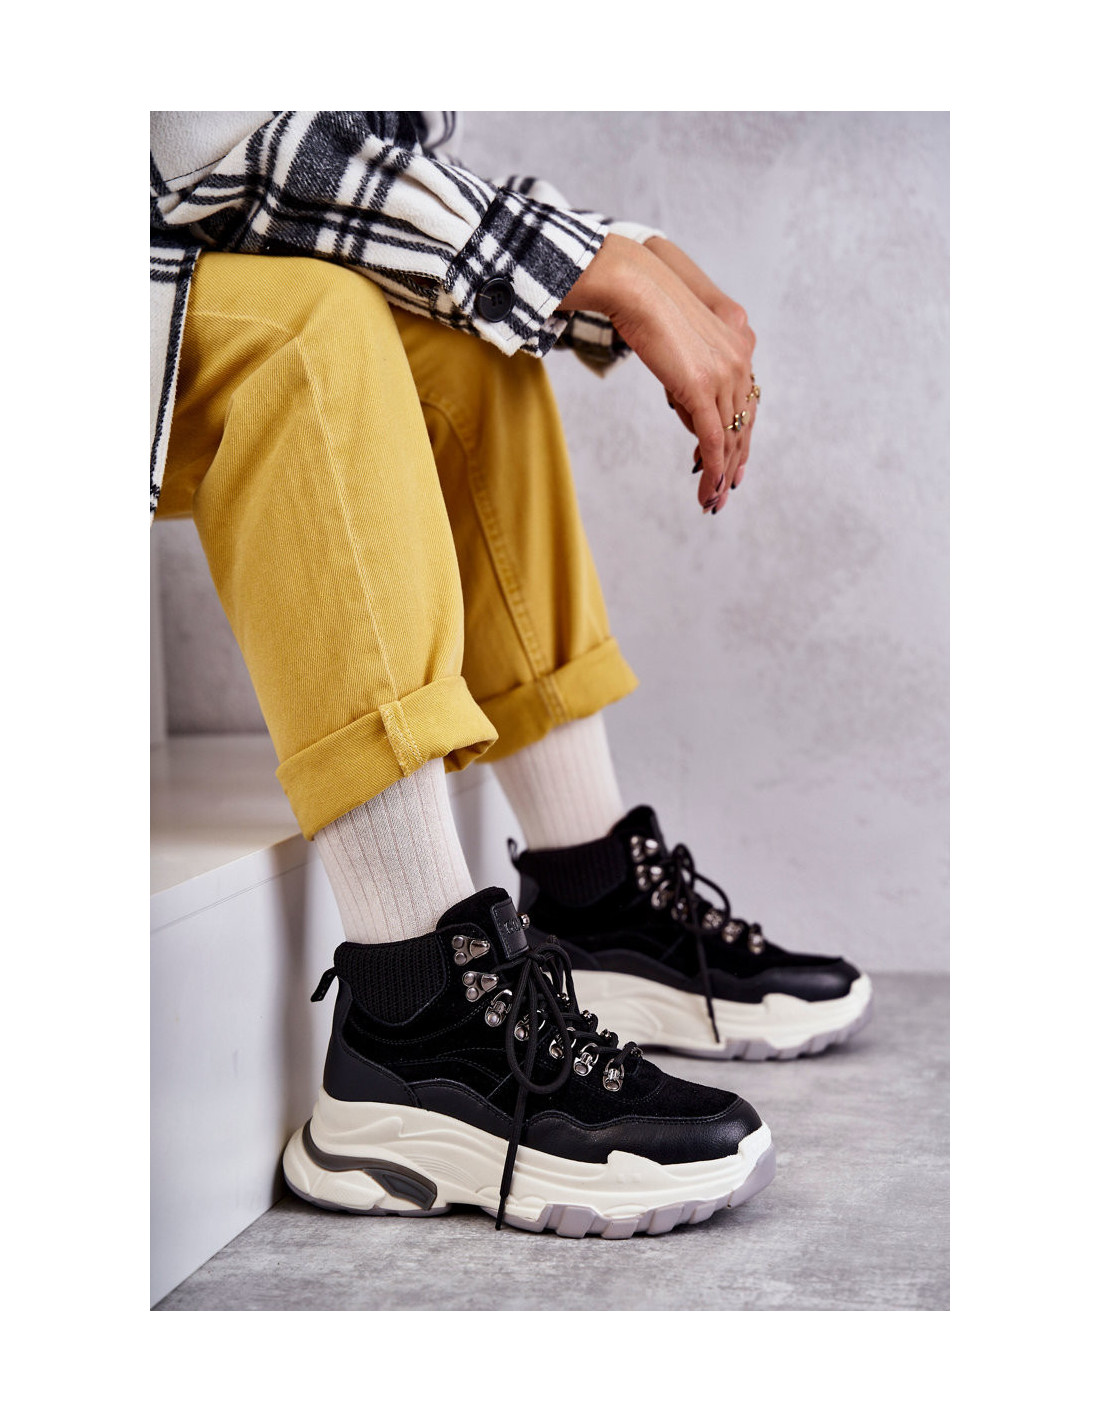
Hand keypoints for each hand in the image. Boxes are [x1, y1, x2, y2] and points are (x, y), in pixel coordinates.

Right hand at [645, 236, 758, 512]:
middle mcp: (741, 358)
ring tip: (713, 501)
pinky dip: (713, 471)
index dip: (740, 433)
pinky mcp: (703, 388)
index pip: (745, 400)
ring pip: (730, 437)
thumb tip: (688, 403)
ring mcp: (725, 374)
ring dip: (722, 475)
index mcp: (739, 342)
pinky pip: (714, 440)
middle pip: (744, 423)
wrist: (635, 285)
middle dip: (736, 461)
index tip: (734, 460)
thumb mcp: (676, 339)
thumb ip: (689, 370)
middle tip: (728, 490)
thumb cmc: (645, 301)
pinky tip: (708, 490)